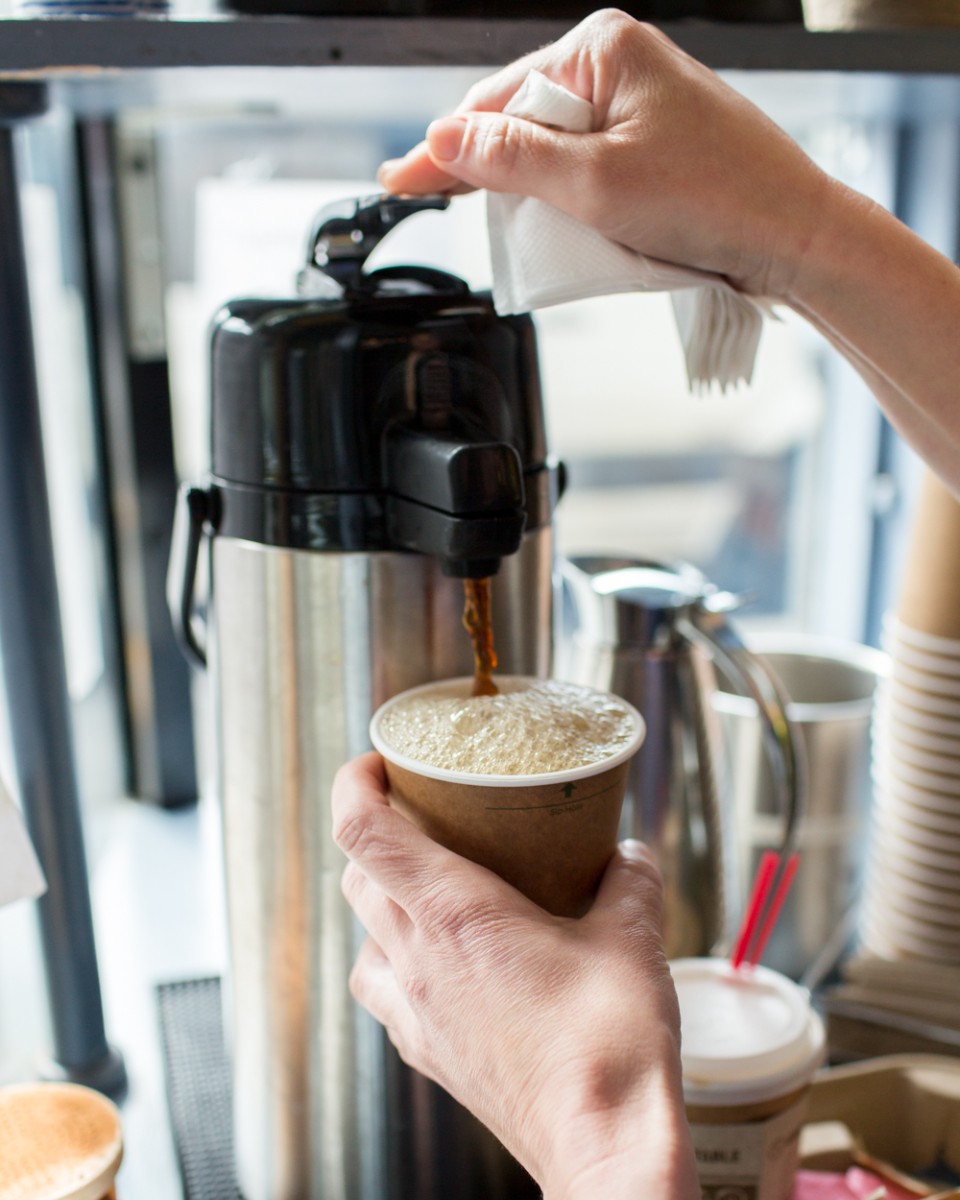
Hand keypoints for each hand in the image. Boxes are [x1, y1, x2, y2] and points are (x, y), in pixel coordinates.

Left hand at [332, 752, 698, 1199]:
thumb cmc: (609, 1045)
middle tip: (422, 819)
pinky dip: (394, 964)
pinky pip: (383, 993)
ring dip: (381, 902)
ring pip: (362, 937)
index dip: (354, 782)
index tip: (375, 763)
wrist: (601, 1144)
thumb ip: (629, 882)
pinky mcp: (427, 1053)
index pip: (362, 830)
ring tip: (429, 891)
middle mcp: (417, 958)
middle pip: (357, 875)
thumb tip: (630, 854)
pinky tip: (439, 967)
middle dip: (376, 835)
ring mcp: (415, 1010)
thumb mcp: (633, 939)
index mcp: (455, 912)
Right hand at [378, 8, 830, 300]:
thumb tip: (445, 139)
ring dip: (538, 199)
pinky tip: (576, 230)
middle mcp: (620, 65)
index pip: (498, 100)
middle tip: (471, 225)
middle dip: (497, 176)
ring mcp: (639, 105)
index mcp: (603, 48)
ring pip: (554, 154)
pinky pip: (588, 171)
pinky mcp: (654, 145)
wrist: (795, 237)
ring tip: (545, 238)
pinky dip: (573, 205)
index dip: (447, 149)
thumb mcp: (594, 184)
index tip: (400, 181)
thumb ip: (512, 160)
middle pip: (522, 124)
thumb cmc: (715, 198)